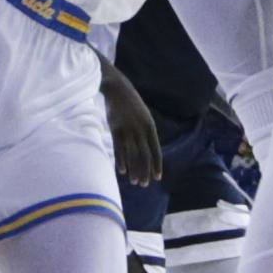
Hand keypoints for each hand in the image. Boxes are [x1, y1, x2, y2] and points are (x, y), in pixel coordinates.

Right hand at [102, 68, 163, 187]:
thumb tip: (148, 147)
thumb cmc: (130, 103)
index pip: (156, 151)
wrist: (117, 88)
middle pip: (144, 156)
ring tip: (134, 181)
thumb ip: (146, 130)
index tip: (157, 177)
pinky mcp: (115, 129)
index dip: (157, 165)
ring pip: (132, 155)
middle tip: (144, 184)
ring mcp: (128, 129)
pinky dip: (121, 161)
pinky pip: (119, 149)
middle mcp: (141, 129)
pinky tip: (122, 171)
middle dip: (145, 171)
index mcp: (150, 126)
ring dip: (134, 170)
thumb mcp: (143, 115)